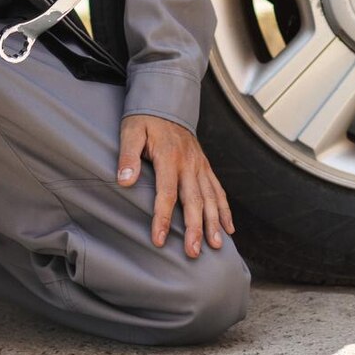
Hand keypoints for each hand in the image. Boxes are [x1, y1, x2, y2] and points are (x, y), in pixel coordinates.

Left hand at [117, 114, 233, 258]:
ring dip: (214, 223)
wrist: (166, 102)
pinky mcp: (205, 166)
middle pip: (194, 200)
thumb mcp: (131, 132)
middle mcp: (189, 163)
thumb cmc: (145, 120)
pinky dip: (224, 210)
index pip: (167, 193)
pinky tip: (229, 228)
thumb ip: (128, 156)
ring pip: (210, 198)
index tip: (159, 240)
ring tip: (215, 246)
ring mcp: (200, 165)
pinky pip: (218, 190)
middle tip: (194, 252)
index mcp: (170, 157)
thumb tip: (125, 181)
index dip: (163, 218)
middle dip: (195, 228)